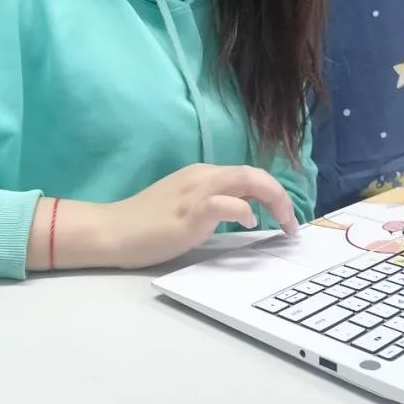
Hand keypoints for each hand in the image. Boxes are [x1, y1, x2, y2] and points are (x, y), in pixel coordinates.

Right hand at [105, 163, 300, 268]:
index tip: (283, 216)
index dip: (272, 193)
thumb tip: (244, 211)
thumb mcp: (186, 206)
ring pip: (246, 179)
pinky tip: (248, 225)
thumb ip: (213, 204)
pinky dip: (243, 211)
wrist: (113, 230)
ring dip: (273, 200)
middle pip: (254, 173)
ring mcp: (195, 192)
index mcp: (201, 174)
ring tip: (282, 224)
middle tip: (291, 223)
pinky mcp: (189, 213)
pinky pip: (226, 203)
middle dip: (280, 196)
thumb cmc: (146, 224)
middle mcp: (202, 176)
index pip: (247, 175)